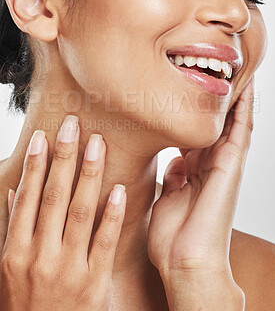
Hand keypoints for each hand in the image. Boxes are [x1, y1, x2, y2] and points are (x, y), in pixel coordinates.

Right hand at [0, 115, 125, 310]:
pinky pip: (104, 242)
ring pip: (79, 211)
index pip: (27, 197)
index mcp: (15, 251)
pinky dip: (111, 214)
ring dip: (89, 174)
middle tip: (73, 126)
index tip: (44, 137)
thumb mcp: (7, 269)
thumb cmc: (24, 304)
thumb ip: (11, 228)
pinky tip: (118, 188)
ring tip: (97, 144)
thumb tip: (15, 192)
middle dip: (63, 157)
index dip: (35, 165)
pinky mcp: (94, 283)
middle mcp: (39, 256)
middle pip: (53, 196)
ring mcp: (68, 269)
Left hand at [148, 77, 254, 308]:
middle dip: (217, 102)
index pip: (198, 134)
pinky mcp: (232, 166)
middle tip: (215, 72)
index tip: (188, 93)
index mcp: (196, 171)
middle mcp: (212, 164)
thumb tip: (176, 161)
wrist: (185, 261)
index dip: (196, 113)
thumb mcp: (169, 198)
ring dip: (234, 99)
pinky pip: (241, 131)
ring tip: (234, 72)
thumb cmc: (174, 236)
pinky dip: (243, 109)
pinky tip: (244, 88)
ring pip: (233, 123)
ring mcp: (225, 165)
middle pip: (217, 124)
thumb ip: (175, 177)